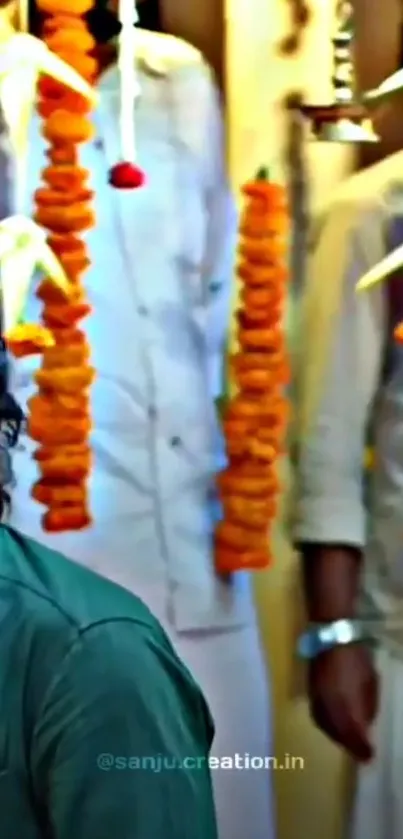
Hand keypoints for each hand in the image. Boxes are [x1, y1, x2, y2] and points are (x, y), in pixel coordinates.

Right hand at [308, 643, 378, 762]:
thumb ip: (368, 706)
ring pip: (326, 728)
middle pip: (339, 735)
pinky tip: (334, 725)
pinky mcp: (310, 694)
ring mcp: (316, 701)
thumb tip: (365, 724)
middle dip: (350, 745)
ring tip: (348, 740)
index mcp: (346, 706)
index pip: (354, 736)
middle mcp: (329, 708)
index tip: (370, 758)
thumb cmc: (356, 658)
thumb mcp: (370, 682)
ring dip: (338, 737)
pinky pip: (318, 718)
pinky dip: (327, 726)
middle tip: (361, 752)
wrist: (330, 636)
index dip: (362, 749)